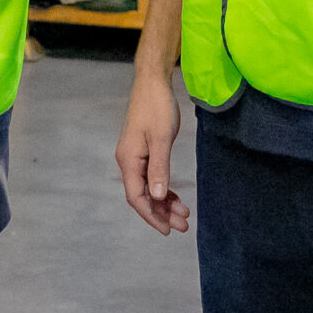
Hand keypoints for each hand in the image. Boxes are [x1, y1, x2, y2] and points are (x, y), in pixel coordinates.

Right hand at [116, 66, 187, 234]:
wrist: (153, 83)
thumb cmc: (157, 106)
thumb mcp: (161, 138)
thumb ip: (159, 168)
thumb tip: (158, 196)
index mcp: (128, 160)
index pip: (137, 197)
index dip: (151, 216)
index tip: (167, 230)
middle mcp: (128, 161)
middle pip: (143, 196)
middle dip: (162, 213)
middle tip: (183, 225)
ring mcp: (135, 157)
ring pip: (148, 189)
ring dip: (165, 203)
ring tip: (184, 214)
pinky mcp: (143, 152)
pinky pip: (152, 178)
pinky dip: (164, 190)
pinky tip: (176, 197)